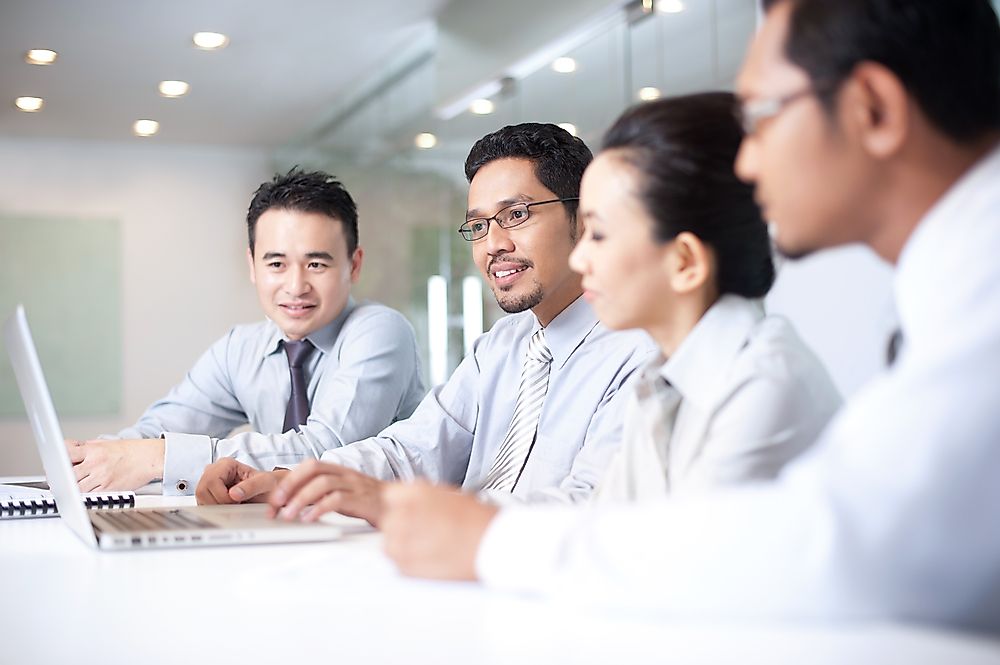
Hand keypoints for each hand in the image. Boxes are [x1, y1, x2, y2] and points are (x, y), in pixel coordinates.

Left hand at [66, 438, 164, 491]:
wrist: (151, 458)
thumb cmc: (132, 450)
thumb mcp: (107, 443)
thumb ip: (87, 447)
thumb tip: (70, 451)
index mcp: (94, 449)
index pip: (66, 452)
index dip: (57, 458)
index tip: (55, 462)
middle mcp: (96, 463)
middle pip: (68, 473)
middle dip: (61, 477)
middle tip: (58, 479)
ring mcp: (102, 477)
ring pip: (77, 487)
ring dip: (72, 488)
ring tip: (71, 487)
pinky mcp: (110, 488)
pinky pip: (91, 495)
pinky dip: (85, 495)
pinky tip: (85, 492)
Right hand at [195, 458, 286, 504]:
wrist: (268, 490)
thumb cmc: (266, 484)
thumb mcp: (265, 483)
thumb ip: (251, 487)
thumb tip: (234, 494)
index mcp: (226, 464)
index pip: (211, 481)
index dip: (222, 496)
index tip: (237, 501)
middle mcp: (214, 471)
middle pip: (202, 490)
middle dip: (218, 503)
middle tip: (235, 505)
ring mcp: (209, 482)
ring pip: (200, 498)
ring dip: (216, 508)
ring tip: (233, 505)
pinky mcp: (208, 494)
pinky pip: (203, 505)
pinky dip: (214, 511)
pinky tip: (227, 508)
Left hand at [269, 459, 384, 525]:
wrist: (397, 506)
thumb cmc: (366, 502)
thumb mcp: (341, 493)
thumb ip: (320, 493)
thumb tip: (291, 502)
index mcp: (338, 470)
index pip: (309, 466)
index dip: (289, 479)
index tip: (274, 499)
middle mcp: (345, 473)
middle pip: (313, 468)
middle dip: (291, 484)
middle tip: (276, 504)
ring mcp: (354, 485)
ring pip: (322, 483)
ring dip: (301, 499)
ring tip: (288, 516)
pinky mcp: (361, 499)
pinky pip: (337, 499)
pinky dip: (319, 509)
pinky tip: (309, 519)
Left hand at [380, 481, 497, 580]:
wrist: (493, 543)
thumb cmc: (478, 520)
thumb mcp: (450, 493)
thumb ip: (424, 495)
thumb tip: (410, 501)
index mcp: (416, 492)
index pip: (390, 496)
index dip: (402, 505)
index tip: (412, 512)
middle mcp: (405, 514)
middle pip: (388, 521)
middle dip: (403, 526)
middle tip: (425, 531)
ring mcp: (404, 541)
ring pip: (389, 545)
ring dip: (403, 546)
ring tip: (427, 547)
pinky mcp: (409, 566)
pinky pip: (398, 564)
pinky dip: (410, 563)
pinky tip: (431, 558)